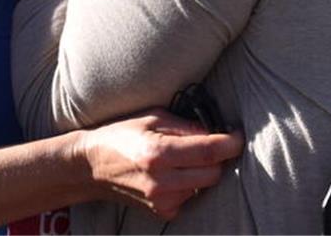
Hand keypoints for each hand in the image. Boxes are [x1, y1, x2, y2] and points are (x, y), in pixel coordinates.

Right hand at [78, 109, 242, 220]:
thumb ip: (186, 126)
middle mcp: (161, 181)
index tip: (238, 135)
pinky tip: (173, 174)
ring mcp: (162, 200)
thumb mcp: (152, 117)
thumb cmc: (122, 136)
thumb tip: (215, 132)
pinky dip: (190, 184)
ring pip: (204, 186)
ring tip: (182, 158)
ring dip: (203, 171)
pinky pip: (191, 197)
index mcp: (158, 153)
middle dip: (219, 158)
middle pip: (213, 173)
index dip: (230, 143)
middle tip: (211, 144)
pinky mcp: (162, 212)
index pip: (208, 152)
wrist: (93, 167)